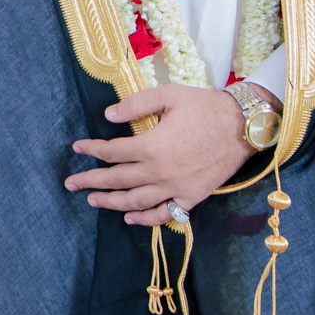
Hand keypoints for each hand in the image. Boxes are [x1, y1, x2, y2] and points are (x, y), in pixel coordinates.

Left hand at [64, 82, 262, 225]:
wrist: (244, 127)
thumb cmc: (205, 107)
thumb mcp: (169, 95)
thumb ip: (136, 104)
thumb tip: (108, 115)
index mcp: (152, 146)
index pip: (112, 152)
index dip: (92, 150)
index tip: (77, 148)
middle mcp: (161, 172)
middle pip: (117, 180)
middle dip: (91, 182)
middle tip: (71, 183)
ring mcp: (177, 188)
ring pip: (136, 201)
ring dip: (111, 203)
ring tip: (93, 200)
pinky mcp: (192, 198)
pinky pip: (164, 214)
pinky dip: (145, 219)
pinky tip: (130, 218)